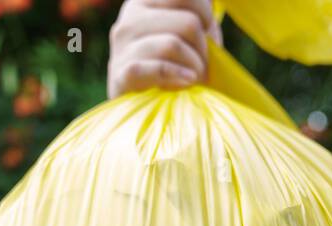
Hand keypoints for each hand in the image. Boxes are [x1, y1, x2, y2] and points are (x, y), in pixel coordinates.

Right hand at [107, 0, 222, 98]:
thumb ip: (196, 15)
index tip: (206, 34)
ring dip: (195, 67)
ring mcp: (121, 45)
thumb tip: (211, 8)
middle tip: (203, 65)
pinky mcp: (121, 74)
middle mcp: (129, 16)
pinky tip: (186, 83)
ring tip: (194, 78)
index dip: (205, 15)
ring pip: (174, 45)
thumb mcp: (186, 33)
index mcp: (144, 0)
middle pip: (188, 23)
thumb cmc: (174, 66)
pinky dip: (178, 77)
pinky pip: (158, 69)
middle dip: (204, 49)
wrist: (142, 109)